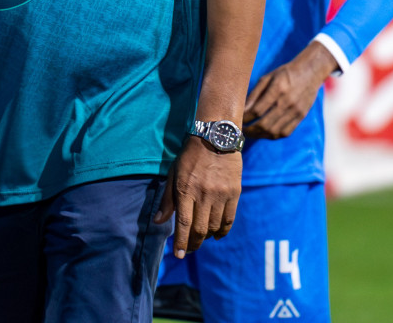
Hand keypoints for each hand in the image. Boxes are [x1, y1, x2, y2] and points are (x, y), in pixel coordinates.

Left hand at [154, 136, 241, 257]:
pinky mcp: (234, 193)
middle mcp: (204, 194)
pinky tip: (216, 234)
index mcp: (186, 189)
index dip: (181, 242)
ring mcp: (221, 195)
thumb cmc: (190, 157)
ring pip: (215, 226)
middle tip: (189, 250)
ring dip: (207, 237)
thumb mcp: (173, 174)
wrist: (216, 139)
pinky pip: (229, 219)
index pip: (183, 223)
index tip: (178, 254)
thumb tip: (158, 222)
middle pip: (200, 229)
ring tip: (201, 239)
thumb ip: (167, 200)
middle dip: (194, 243)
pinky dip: (223, 231)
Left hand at [244, 42, 338, 139]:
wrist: (310, 72)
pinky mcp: (301, 117)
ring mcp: (296, 111)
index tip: (237, 119)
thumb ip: (254, 94)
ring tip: (251, 133)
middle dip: (250, 130)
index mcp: (277, 89)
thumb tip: (243, 110)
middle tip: (241, 130)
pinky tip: (265, 133)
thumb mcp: (267, 78)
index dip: (245, 118)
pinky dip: (273, 135)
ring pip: (275, 131)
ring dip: (260, 135)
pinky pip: (286, 132)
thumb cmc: (284, 73)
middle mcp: (287, 102)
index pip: (257, 110)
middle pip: (265, 124)